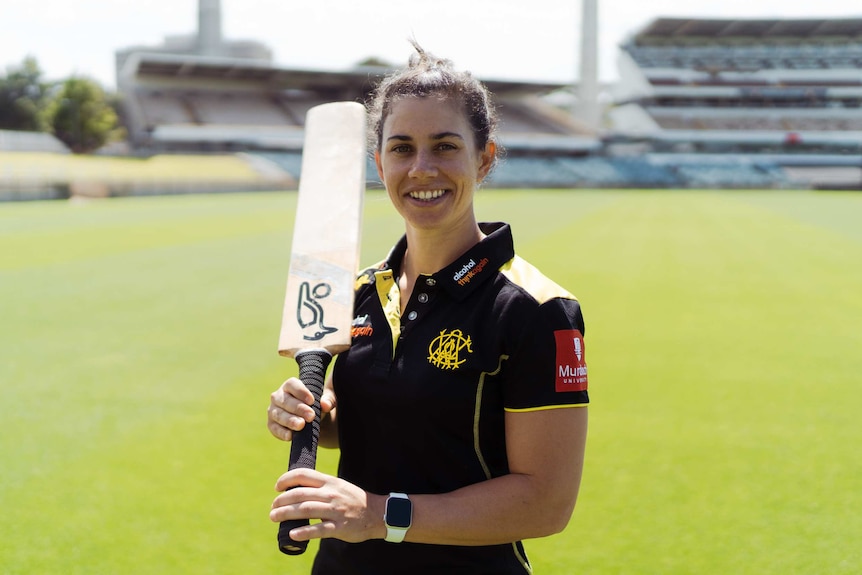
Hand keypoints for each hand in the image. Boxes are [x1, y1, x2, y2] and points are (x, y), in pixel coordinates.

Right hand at [267, 377, 335, 441]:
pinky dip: (282, 432)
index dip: (301, 392)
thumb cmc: (316, 405)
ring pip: (279, 414)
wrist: (311, 421)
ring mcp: (273, 410)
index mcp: (290, 385)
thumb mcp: (326, 400)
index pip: (292, 385)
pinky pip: (274, 428)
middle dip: (298, 409)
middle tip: (311, 416)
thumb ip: (328, 400)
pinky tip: (290, 436)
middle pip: (286, 401)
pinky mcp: (271, 424)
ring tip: (301, 425)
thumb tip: (326, 404)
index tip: (312, 401)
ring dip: (290, 420)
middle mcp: (278, 396)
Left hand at [270, 468, 384, 543]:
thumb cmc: (354, 500)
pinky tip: (292, 534)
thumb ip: (320, 486)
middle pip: (299, 494)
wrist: (377, 513)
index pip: (303, 475)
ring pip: (305, 510)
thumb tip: (296, 489)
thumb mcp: (338, 486)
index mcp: (330, 482)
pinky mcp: (339, 527)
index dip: (286, 479)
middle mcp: (331, 494)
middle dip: (281, 500)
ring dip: (285, 513)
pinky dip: (304, 532)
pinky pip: (319, 530)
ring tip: (274, 517)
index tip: (277, 487)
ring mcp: (335, 511)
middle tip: (273, 507)